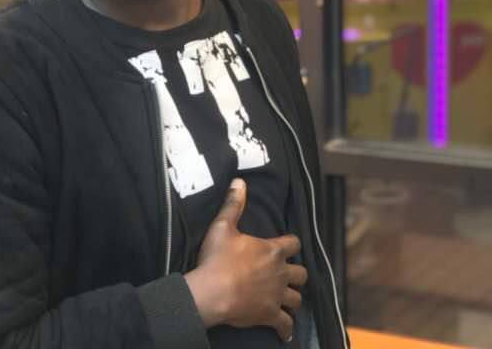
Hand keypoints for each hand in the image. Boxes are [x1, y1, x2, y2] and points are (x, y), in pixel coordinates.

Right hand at [185, 178, 306, 341]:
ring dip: (293, 298)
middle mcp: (280, 273)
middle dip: (296, 273)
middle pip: (301, 273)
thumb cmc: (217, 258)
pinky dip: (286, 328)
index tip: (287, 245)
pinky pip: (285, 325)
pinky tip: (285, 331)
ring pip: (297, 299)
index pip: (294, 243)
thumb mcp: (222, 226)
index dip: (291, 243)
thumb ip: (233, 204)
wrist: (211, 292)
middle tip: (287, 274)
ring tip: (286, 299)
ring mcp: (276, 296)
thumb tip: (240, 182)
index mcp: (272, 250)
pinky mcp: (270, 315)